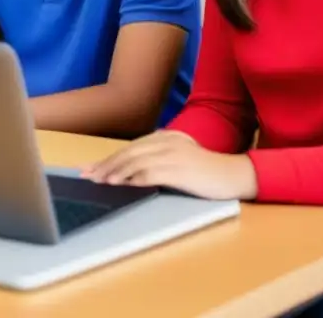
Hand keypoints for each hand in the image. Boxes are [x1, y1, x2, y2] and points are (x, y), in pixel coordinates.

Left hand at [80, 130, 257, 200]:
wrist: (234, 174)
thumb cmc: (206, 171)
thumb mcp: (179, 158)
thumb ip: (157, 159)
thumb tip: (128, 172)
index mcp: (165, 138)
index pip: (130, 148)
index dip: (108, 158)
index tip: (89, 168)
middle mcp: (166, 142)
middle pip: (128, 153)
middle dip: (106, 165)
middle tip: (88, 176)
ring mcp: (173, 155)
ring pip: (136, 161)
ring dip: (116, 171)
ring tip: (101, 181)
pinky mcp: (180, 170)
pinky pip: (152, 173)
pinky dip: (135, 178)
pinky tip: (124, 184)